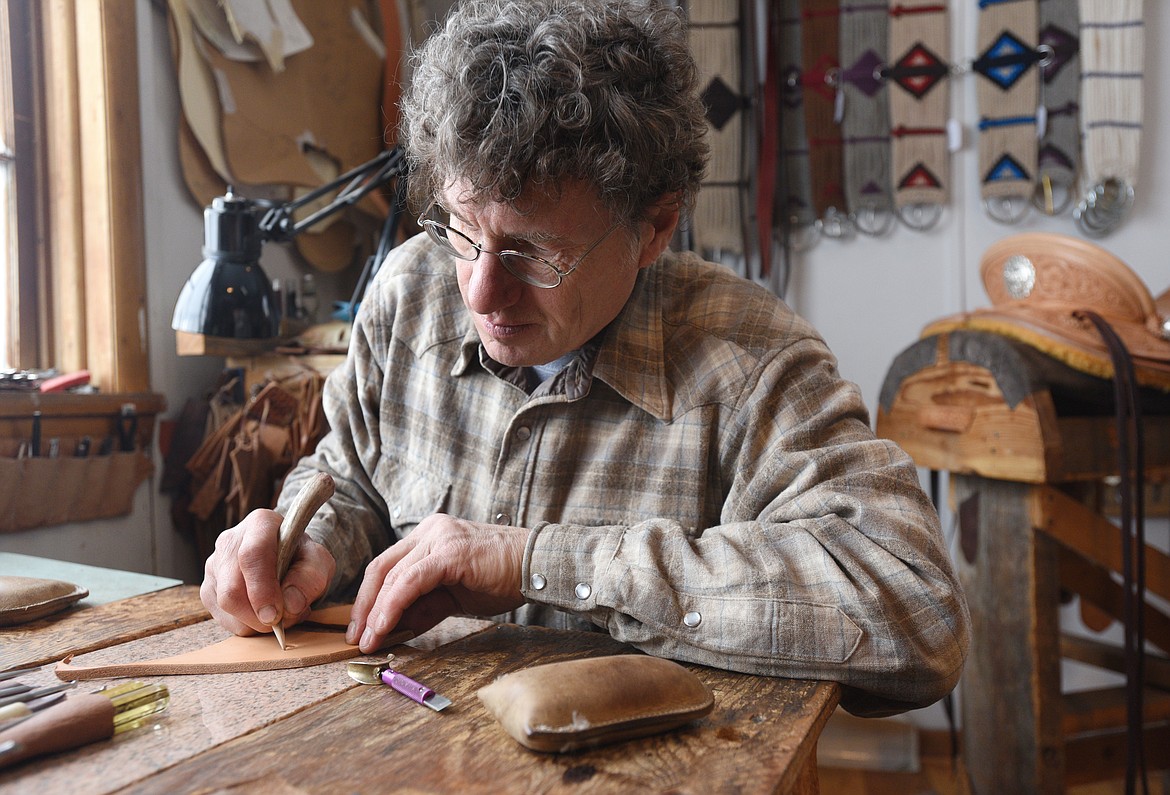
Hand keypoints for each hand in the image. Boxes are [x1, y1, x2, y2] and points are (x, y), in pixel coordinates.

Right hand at [200, 508, 336, 636]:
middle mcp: (229, 541)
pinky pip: (223, 618)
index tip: (275, 615)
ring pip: (226, 607)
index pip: (252, 556)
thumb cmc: (302, 557)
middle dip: (259, 615)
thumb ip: (311, 578)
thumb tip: (291, 604)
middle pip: (232, 589)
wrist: (289, 557)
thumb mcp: (319, 562)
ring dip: (256, 622)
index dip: (262, 590)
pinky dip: (247, 625)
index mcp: (260, 525)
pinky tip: (263, 613)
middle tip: (286, 618)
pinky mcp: (208, 588)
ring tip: (280, 611)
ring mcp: (214, 565)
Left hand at [347, 514, 527, 652]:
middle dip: (364, 607)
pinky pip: (411, 581)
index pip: (387, 566)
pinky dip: (393, 605)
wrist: (538, 566)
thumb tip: (395, 628)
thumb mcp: (454, 595)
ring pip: (392, 575)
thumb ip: (425, 607)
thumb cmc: (502, 578)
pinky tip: (385, 627)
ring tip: (368, 641)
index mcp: (429, 536)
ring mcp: (438, 537)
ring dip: (376, 612)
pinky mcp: (449, 552)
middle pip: (381, 568)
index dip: (369, 599)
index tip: (361, 630)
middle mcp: (429, 530)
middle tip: (356, 640)